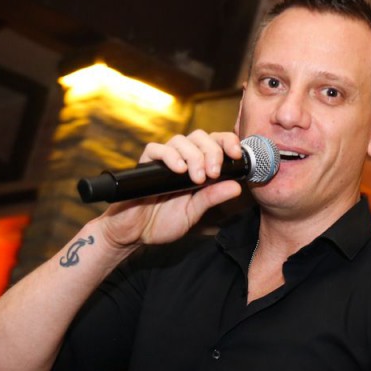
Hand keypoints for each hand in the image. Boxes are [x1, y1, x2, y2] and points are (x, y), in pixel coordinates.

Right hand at [99, 131, 244, 249]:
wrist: (133, 233)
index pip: (214, 143)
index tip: (236, 154)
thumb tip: (237, 187)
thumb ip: (212, 198)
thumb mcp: (193, 212)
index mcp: (197, 167)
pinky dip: (170, 156)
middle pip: (200, 137)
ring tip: (197, 178)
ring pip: (181, 140)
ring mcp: (163, 160)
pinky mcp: (145, 164)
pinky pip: (156, 149)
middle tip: (214, 173)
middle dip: (211, 151)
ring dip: (194, 156)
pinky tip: (179, 170)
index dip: (227, 142)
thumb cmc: (161, 222)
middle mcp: (181, 159)